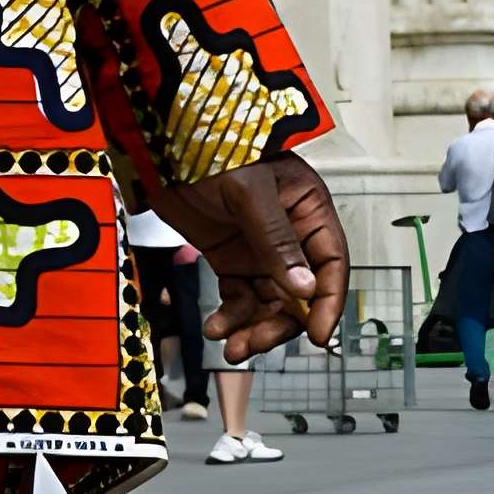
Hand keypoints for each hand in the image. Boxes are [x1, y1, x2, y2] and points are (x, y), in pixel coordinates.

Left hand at [146, 153, 346, 362]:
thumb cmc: (215, 153)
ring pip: (268, 302)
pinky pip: (239, 296)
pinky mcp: (231, 259)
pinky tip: (216, 328)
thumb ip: (276, 240)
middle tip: (254, 345)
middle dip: (278, 324)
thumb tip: (303, 289)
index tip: (317, 336)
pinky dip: (231, 316)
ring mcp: (260, 251)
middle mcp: (291, 237)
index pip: (331, 264)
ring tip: (231, 347)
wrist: (162, 147)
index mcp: (310, 212)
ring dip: (252, 327)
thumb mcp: (250, 193)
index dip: (327, 302)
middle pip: (299, 294)